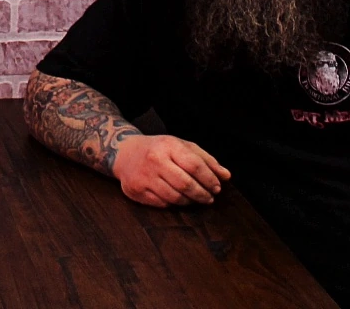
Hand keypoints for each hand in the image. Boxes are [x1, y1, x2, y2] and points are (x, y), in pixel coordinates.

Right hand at [109, 134, 229, 206]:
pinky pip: (162, 204)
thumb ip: (205, 159)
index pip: (194, 165)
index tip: (217, 187)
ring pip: (174, 197)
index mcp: (168, 146)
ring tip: (195, 199)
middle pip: (185, 184)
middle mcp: (154, 160)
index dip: (209, 178)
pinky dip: (173, 204)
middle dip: (202, 194)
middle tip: (210, 198)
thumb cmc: (159, 149)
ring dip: (189, 201)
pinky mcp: (136, 190)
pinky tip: (178, 199)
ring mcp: (144, 177)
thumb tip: (226, 176)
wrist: (124, 152)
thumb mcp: (181, 146)